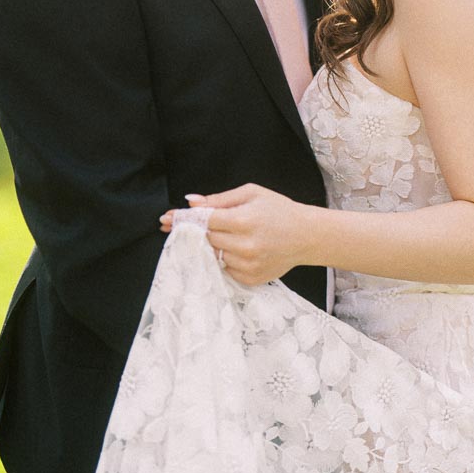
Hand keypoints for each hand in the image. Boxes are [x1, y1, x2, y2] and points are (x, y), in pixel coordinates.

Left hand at [159, 184, 319, 285]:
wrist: (307, 236)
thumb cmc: (278, 210)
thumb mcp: (251, 194)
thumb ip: (219, 199)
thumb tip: (191, 201)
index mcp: (244, 220)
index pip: (204, 220)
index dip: (183, 218)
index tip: (165, 218)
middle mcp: (245, 245)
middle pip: (206, 239)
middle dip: (196, 231)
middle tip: (186, 224)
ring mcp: (248, 264)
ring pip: (213, 255)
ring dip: (211, 246)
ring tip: (225, 236)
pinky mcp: (251, 278)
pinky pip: (225, 269)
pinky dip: (225, 259)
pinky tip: (236, 249)